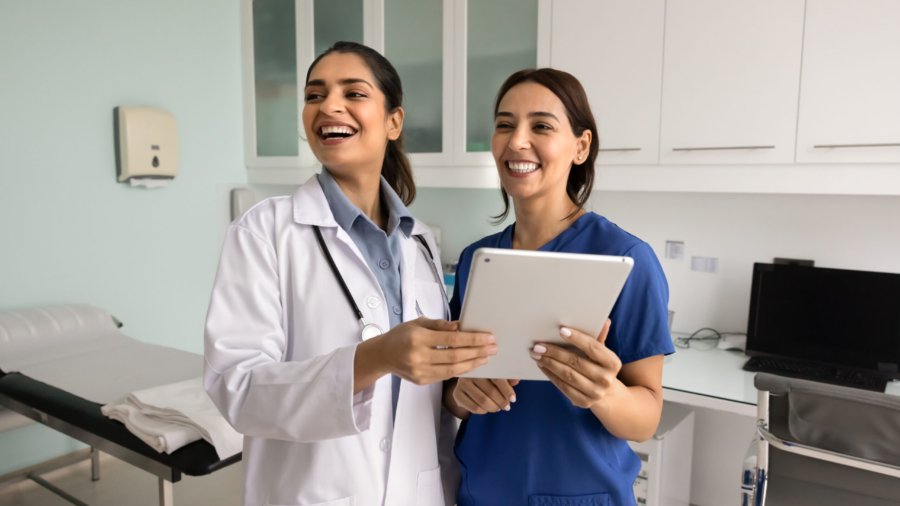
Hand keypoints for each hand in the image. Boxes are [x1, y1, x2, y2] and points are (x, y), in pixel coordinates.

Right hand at [375, 317, 496, 384]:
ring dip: (473, 364)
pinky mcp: (422, 381)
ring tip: (486, 357)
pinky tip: (471, 364)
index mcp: (418, 338)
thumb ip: (440, 325)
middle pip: (455, 356)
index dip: (473, 339)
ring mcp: (420, 371)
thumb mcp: (418, 323)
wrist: (383, 355)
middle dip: (477, 352)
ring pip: (453, 370)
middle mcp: (419, 356)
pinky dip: (461, 370)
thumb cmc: (402, 335)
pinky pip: (446, 376)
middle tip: (493, 348)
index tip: (489, 338)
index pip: (452, 339)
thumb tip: (460, 326)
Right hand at [452, 378, 519, 413]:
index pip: (497, 378)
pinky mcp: (457, 395)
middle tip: (507, 407)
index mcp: (483, 366)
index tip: (513, 399)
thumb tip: (516, 381)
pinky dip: (484, 411)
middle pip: (490, 391)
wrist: (466, 385)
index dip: (506, 390)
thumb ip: (507, 378)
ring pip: (483, 401)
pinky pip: (474, 407)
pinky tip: (486, 409)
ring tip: (497, 408)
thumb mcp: (497, 377)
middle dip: (501, 401)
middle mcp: (471, 373)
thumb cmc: (485, 380)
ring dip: (493, 407)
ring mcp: (462, 384)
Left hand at [529, 319, 620, 408]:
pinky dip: (550, 375)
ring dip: (549, 363)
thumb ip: (599, 337)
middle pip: (576, 362)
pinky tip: (542, 366)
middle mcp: (606, 379)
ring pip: (567, 375)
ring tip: (536, 354)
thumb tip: (604, 321)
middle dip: (555, 352)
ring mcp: (595, 393)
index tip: (561, 330)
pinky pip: (563, 387)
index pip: (593, 347)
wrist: (606, 394)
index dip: (577, 338)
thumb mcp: (602, 353)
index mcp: (613, 363)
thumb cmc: (599, 366)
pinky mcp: (583, 402)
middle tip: (539, 345)